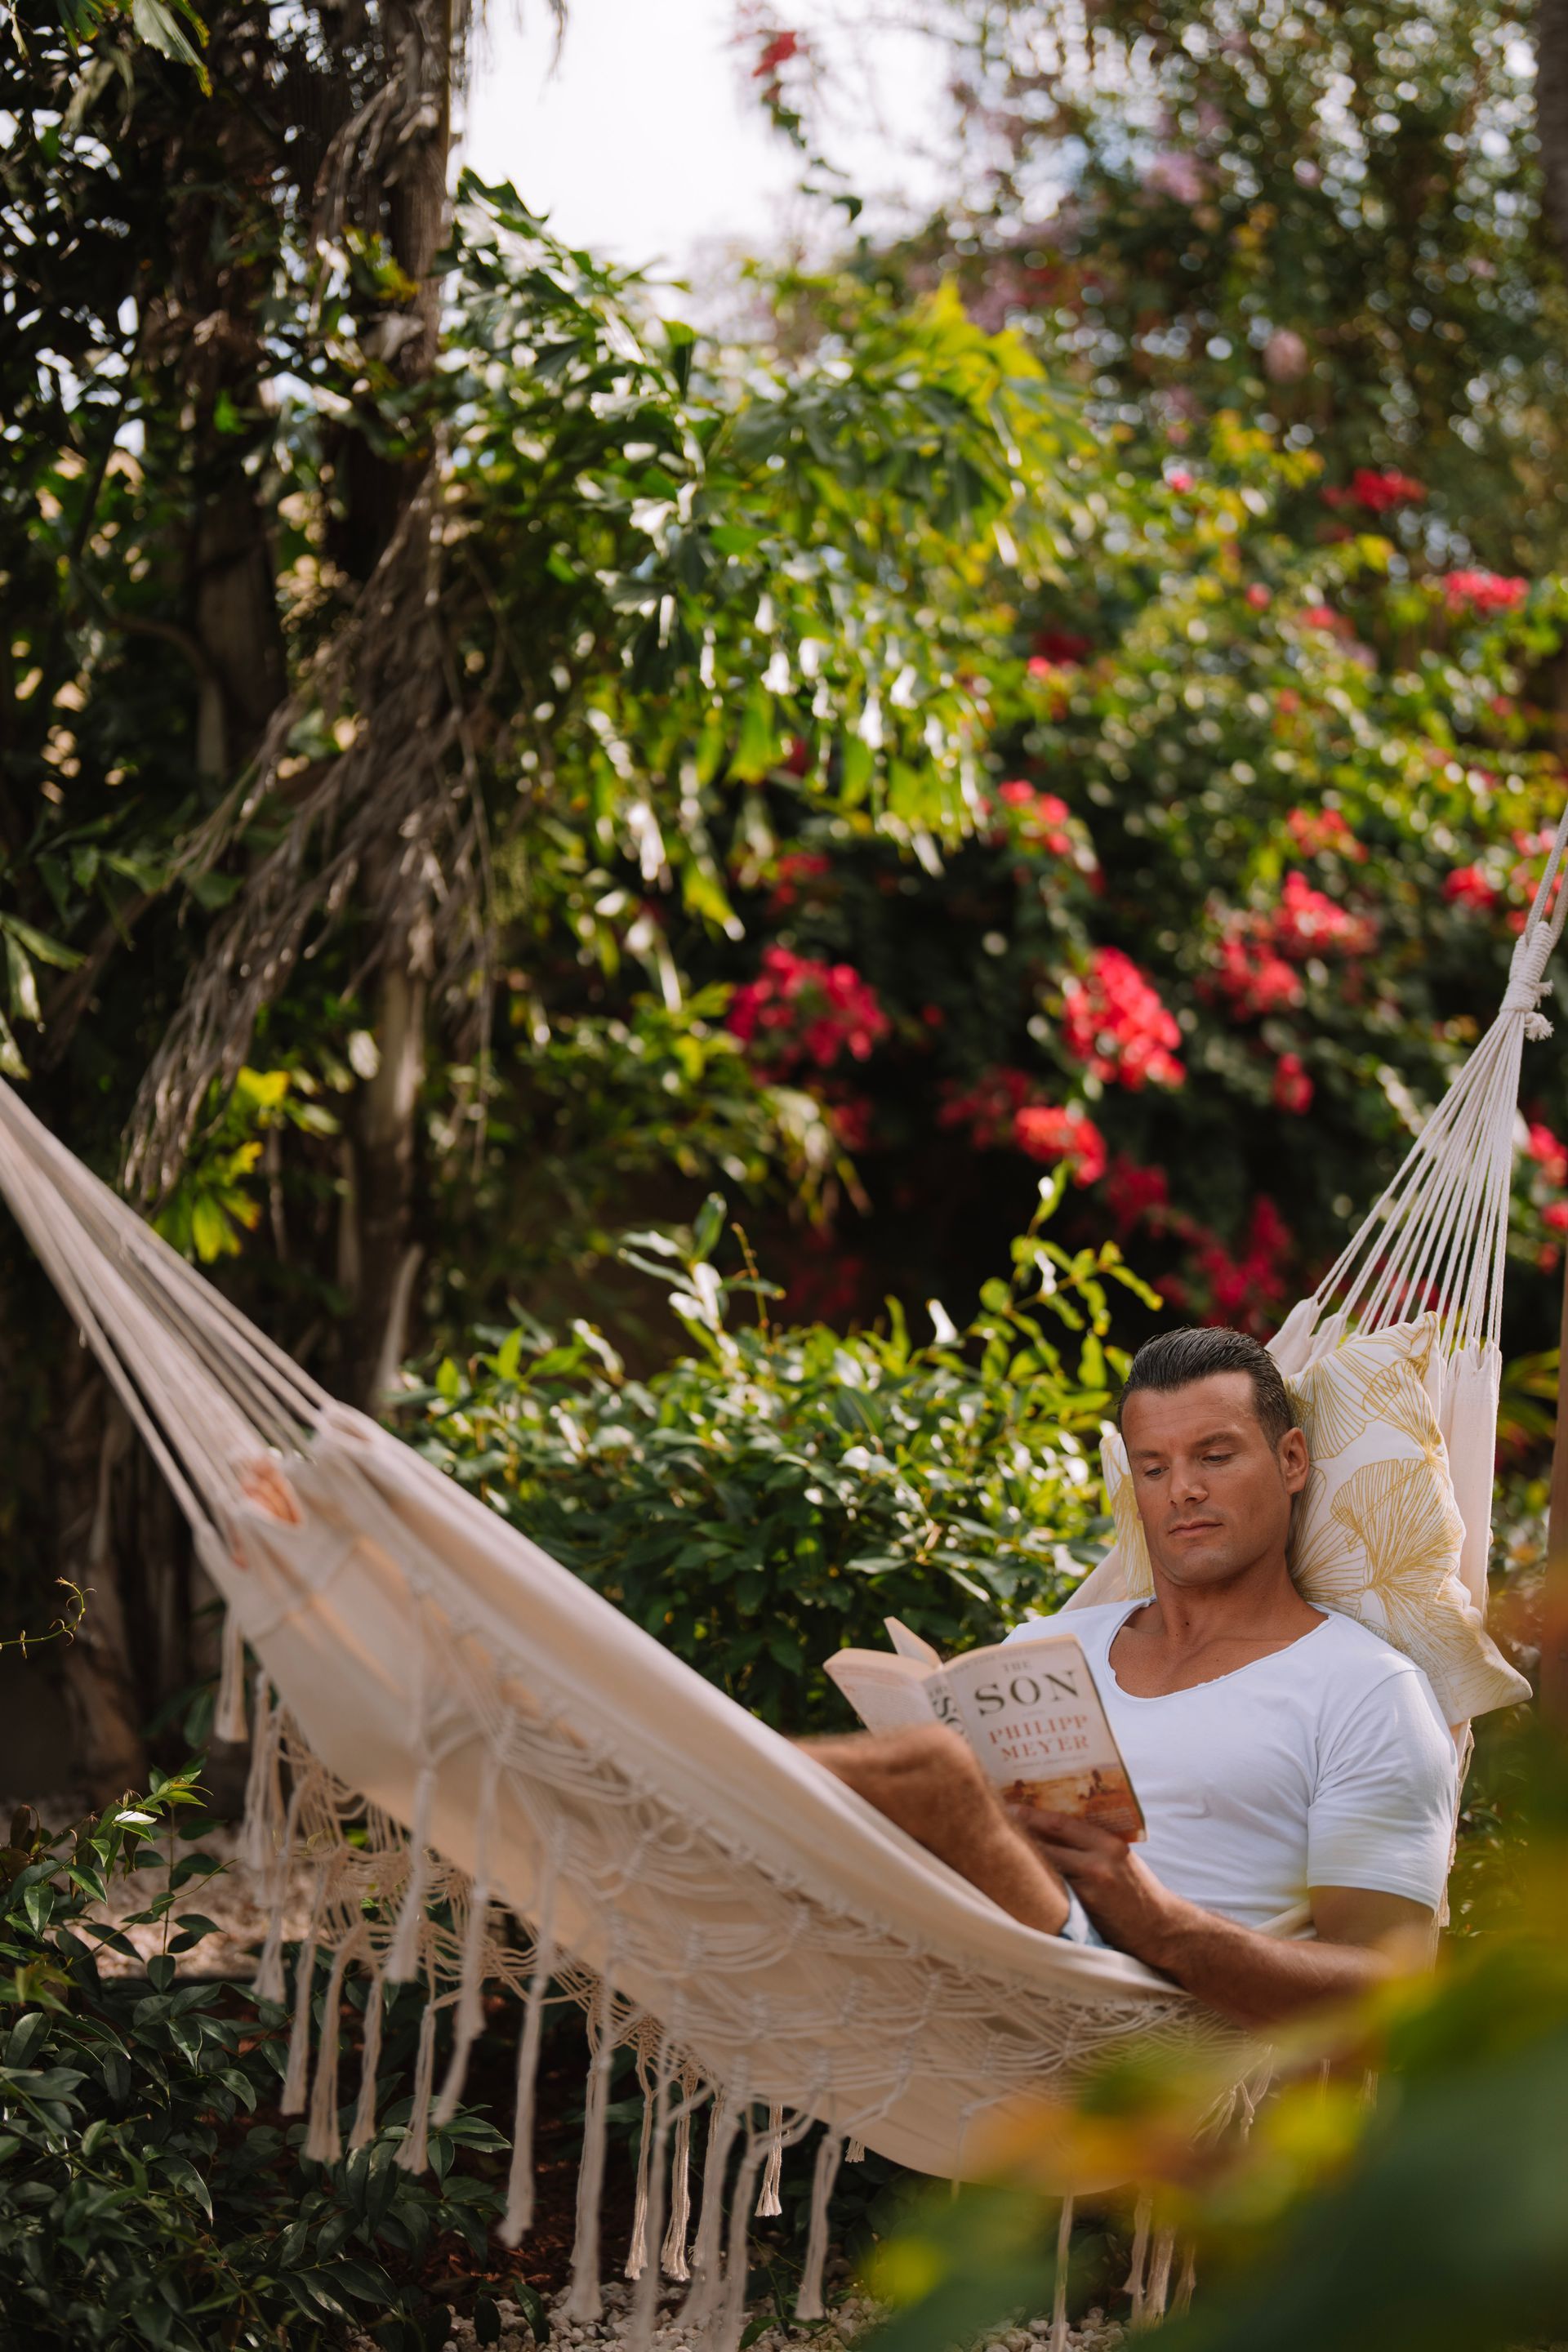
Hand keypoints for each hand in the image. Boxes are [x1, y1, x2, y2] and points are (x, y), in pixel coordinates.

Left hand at [1009, 1807, 1188, 1968]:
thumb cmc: (1137, 1890)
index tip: (1010, 1807)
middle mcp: (1099, 1861)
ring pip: (1046, 1868)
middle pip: (1048, 1842)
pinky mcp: (1084, 1910)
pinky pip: (1052, 1893)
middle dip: (1021, 1833)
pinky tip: (1019, 1884)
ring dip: (1024, 1861)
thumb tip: (1051, 1829)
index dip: (1032, 1815)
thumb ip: (1091, 1844)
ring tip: (1000, 1852)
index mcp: (1108, 1843)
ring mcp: (1090, 1886)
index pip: (1061, 1823)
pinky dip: (1036, 1886)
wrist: (1160, 1929)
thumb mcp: (1120, 1858)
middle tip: (995, 1825)